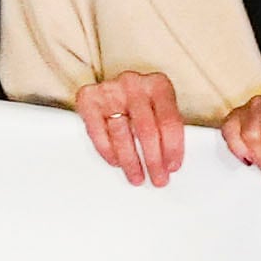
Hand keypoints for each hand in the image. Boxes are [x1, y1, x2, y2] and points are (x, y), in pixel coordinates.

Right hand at [78, 70, 187, 185]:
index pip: (169, 121)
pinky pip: (98, 134)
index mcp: (158, 84)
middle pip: (146, 130)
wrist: (114, 82)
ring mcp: (109, 91)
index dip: (173, 148)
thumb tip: (171, 162)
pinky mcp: (88, 99)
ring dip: (130, 162)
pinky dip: (108, 152)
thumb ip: (168, 126)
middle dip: (153, 161)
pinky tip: (117, 162)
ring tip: (136, 176)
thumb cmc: (142, 97)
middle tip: (157, 179)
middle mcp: (133, 84)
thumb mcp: (161, 104)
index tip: (172, 167)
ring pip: (122, 135)